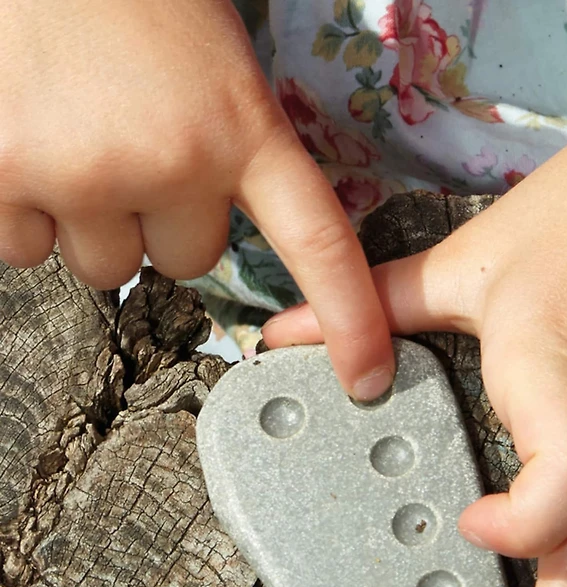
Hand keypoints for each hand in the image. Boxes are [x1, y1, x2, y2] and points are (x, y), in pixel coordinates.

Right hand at [0, 0, 392, 399]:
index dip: (349, 320)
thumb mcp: (213, 63)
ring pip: (107, 267)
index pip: (318, 244)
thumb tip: (204, 240)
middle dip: (164, 224)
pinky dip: (25, 212)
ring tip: (76, 135)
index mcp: (241, 126)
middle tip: (136, 145)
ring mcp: (86, 173)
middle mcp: (173, 161)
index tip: (366, 378)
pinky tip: (28, 141)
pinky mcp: (4, 175)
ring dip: (95, 223)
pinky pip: (26, 249)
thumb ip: (229, 153)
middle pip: (187, 265)